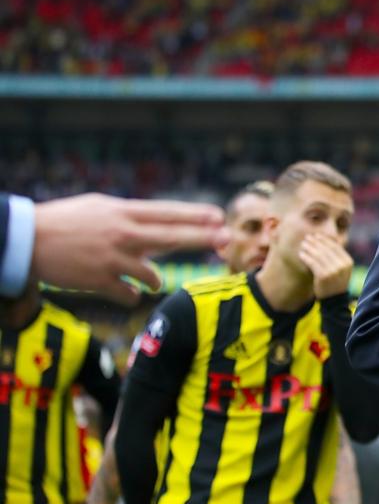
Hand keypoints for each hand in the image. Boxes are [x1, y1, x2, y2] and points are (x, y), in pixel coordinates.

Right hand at [32, 194, 227, 305]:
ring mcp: (113, 260)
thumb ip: (131, 217)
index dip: (195, 215)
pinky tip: (124, 291)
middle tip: (227, 239)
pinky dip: (130, 295)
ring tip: (146, 277)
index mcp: (122, 212)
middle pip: (172, 236)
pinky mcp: (100, 282)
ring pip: (153, 275)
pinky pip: (130, 295)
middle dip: (203, 238)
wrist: (26, 241)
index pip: (167, 212)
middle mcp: (123, 234)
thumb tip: (160, 223)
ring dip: (153, 279)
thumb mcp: (100, 208)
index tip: (218, 216)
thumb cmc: (64, 221)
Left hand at [297, 232, 353, 298]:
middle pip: (326, 249)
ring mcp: (333, 271)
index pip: (335, 246)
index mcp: (348, 261)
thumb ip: (337, 256)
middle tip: (307, 238)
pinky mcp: (323, 276)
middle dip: (315, 242)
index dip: (325, 239)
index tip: (316, 236)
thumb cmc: (336, 281)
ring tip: (303, 245)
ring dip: (309, 248)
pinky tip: (301, 255)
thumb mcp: (341, 268)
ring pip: (318, 255)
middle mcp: (342, 265)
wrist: (334, 300)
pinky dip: (306, 257)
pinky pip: (312, 263)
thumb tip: (325, 239)